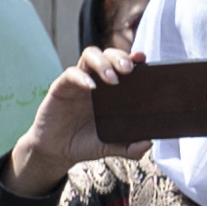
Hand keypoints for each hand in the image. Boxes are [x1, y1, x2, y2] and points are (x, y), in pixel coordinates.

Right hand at [7, 46, 150, 190]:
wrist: (58, 151)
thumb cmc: (86, 143)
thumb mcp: (111, 147)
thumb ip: (130, 148)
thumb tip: (148, 143)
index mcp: (113, 91)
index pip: (124, 66)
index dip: (133, 59)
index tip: (143, 58)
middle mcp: (97, 81)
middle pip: (108, 54)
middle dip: (119, 57)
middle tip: (128, 70)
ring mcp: (79, 81)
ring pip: (90, 56)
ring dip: (103, 63)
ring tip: (113, 79)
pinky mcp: (61, 87)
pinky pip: (71, 74)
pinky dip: (82, 77)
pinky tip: (91, 87)